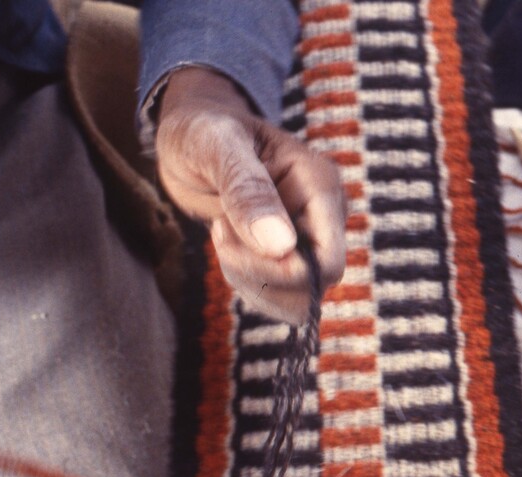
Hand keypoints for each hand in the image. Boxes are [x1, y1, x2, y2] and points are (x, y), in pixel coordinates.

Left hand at [156, 67, 346, 322]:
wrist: (193, 136)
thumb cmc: (204, 129)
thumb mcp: (217, 147)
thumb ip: (248, 191)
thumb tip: (281, 246)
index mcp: (320, 185)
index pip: (327, 262)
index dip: (282, 273)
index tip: (228, 243)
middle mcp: (325, 216)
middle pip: (311, 287)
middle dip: (258, 275)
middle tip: (220, 230)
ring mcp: (310, 239)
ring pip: (295, 301)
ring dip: (248, 280)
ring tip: (223, 231)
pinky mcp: (291, 255)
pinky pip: (278, 297)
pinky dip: (246, 282)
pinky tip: (229, 243)